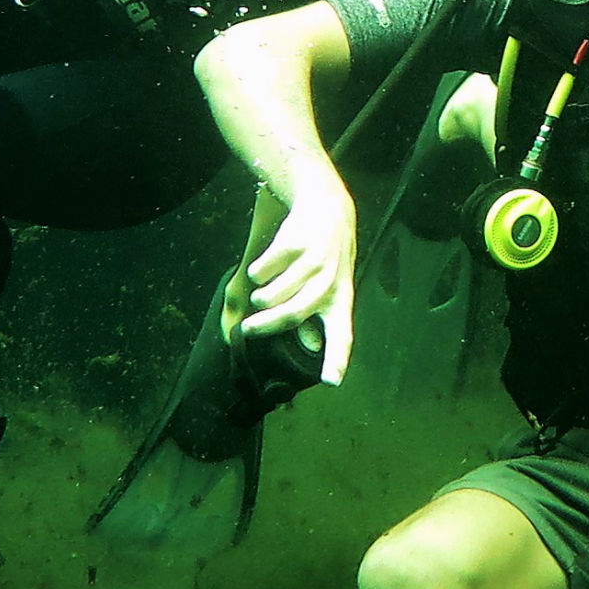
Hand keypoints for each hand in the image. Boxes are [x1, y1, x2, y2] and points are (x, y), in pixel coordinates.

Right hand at [233, 179, 356, 385]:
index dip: (336, 359)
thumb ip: (318, 315)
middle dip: (264, 326)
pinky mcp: (296, 243)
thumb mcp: (329, 286)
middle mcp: (331, 281)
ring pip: (271, 294)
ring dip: (260, 296)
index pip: (342, 334)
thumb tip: (310, 343)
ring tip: (263, 290)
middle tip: (246, 330)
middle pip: (292, 314)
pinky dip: (257, 272)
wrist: (327, 207)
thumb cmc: (324, 257)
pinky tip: (268, 264)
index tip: (331, 381)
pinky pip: (261, 271)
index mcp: (341, 298)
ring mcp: (314, 261)